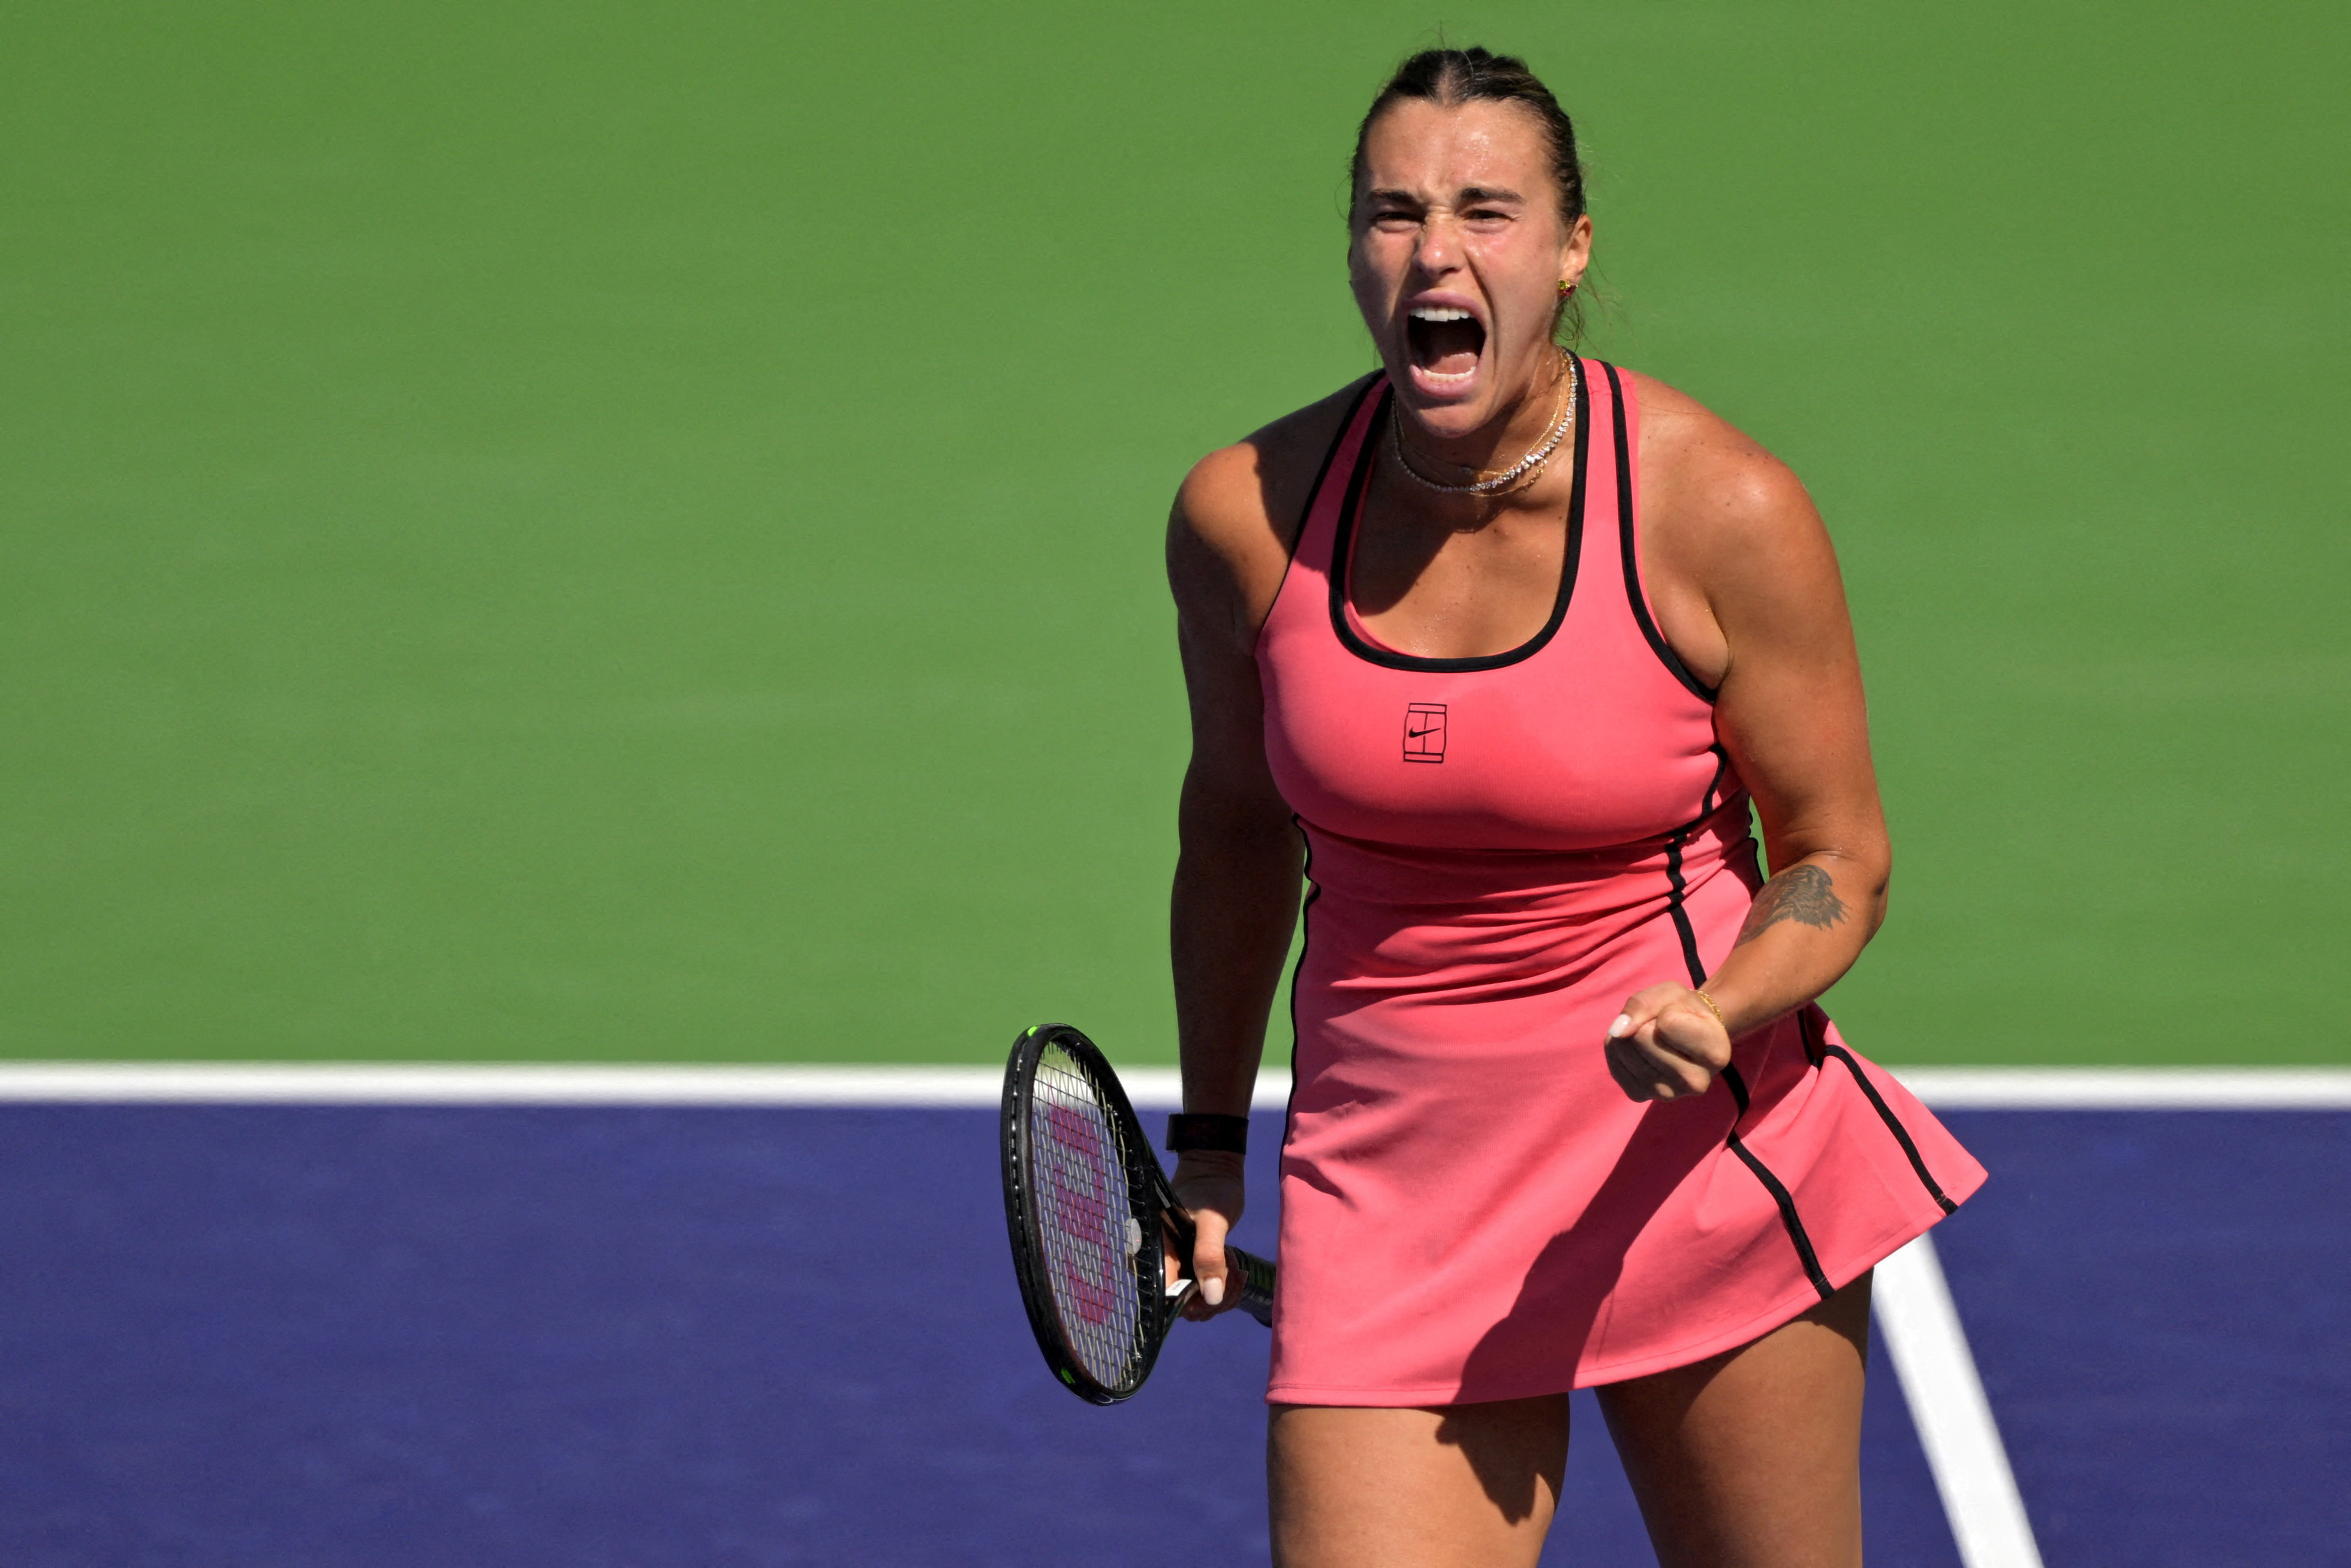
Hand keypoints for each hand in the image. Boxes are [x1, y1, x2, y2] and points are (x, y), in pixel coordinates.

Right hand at [1169, 1150, 1245, 1319]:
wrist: (1216, 1170)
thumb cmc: (1211, 1190)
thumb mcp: (1212, 1221)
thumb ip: (1208, 1256)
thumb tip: (1211, 1298)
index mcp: (1157, 1251)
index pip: (1165, 1295)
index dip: (1190, 1303)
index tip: (1215, 1295)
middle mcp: (1163, 1261)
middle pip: (1182, 1302)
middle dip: (1212, 1297)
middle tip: (1234, 1278)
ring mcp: (1178, 1263)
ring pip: (1196, 1298)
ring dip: (1221, 1292)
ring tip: (1237, 1271)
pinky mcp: (1192, 1263)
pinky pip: (1205, 1288)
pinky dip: (1223, 1286)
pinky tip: (1236, 1272)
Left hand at [1604, 984, 1733, 1101]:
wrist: (1685, 1036)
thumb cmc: (1684, 1011)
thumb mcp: (1673, 994)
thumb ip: (1645, 1003)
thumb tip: (1618, 1032)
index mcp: (1716, 1054)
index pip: (1668, 1023)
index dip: (1666, 1010)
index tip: (1680, 1016)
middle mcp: (1696, 1083)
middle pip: (1641, 1037)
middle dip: (1645, 1023)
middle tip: (1662, 1029)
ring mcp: (1667, 1094)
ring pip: (1624, 1049)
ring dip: (1630, 1034)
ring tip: (1652, 1038)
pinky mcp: (1640, 1096)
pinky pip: (1613, 1063)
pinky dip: (1618, 1050)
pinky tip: (1639, 1051)